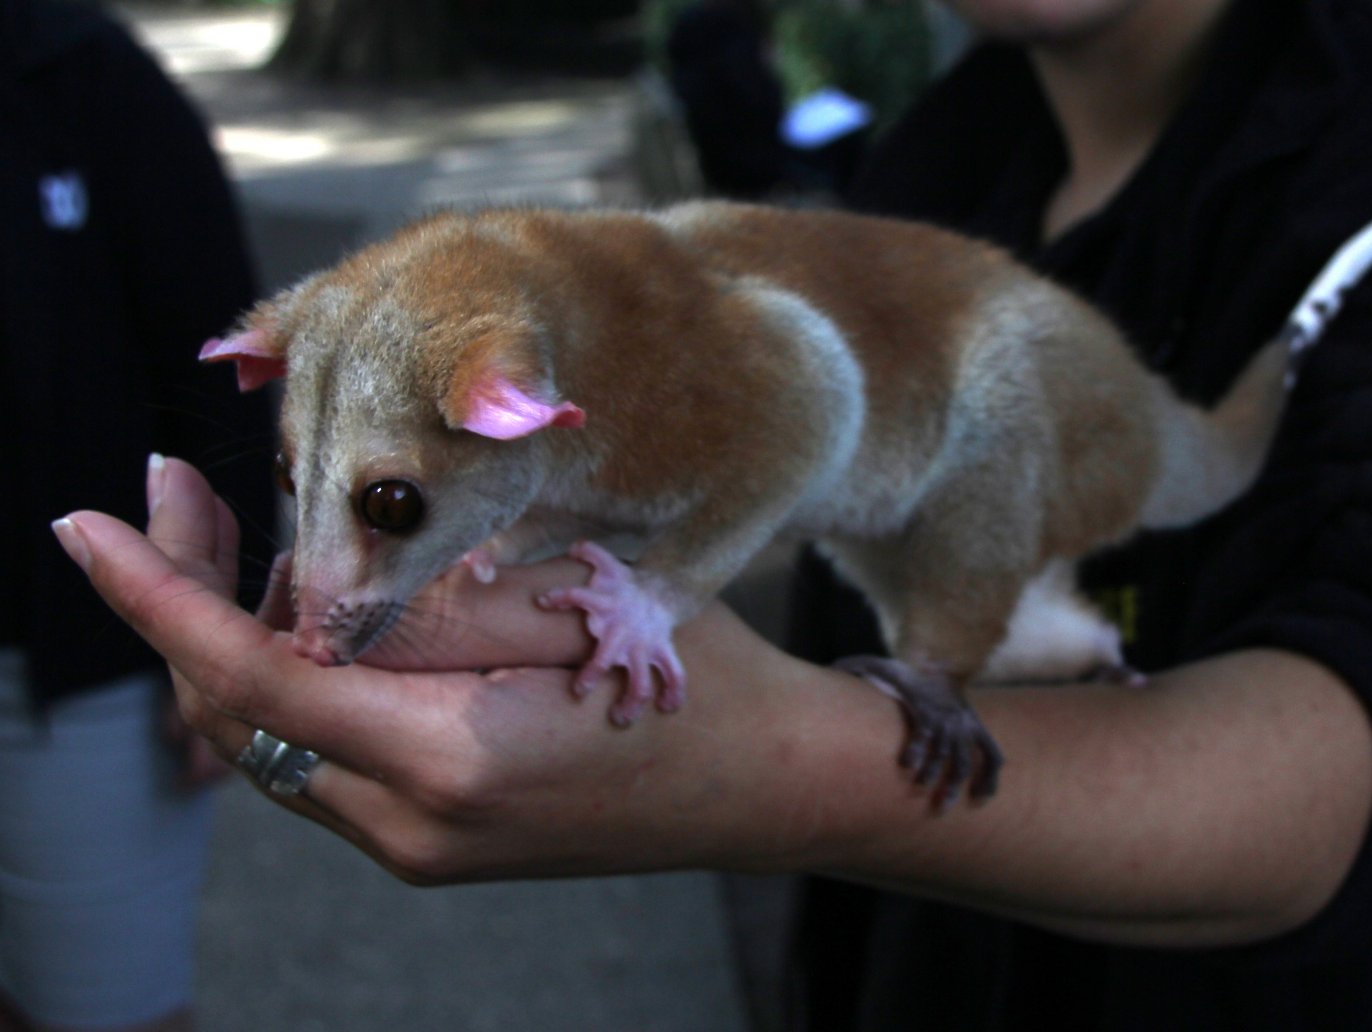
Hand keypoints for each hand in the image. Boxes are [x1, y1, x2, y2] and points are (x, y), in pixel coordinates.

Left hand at [56, 458, 875, 883]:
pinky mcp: (434, 839)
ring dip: (243, 635)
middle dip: (188, 599)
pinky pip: (324, 755)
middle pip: (239, 714)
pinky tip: (324, 606)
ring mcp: (418, 845)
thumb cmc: (697, 682)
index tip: (88, 525)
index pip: (254, 676)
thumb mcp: (568, 602)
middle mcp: (410, 827)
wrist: (771, 783)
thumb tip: (308, 574)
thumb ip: (427, 597)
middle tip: (179, 489)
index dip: (157, 596)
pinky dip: (300, 677)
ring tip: (249, 531)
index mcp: (446, 761)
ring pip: (274, 737)